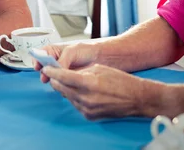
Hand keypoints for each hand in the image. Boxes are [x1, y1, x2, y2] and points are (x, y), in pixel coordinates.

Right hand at [34, 43, 98, 82]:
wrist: (104, 58)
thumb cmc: (88, 50)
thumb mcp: (72, 51)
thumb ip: (61, 61)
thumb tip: (54, 72)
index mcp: (55, 51)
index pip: (41, 55)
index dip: (37, 61)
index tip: (37, 67)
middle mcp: (57, 62)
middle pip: (45, 69)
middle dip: (45, 74)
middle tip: (46, 77)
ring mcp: (63, 72)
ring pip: (53, 78)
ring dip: (55, 81)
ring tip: (59, 81)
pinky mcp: (70, 81)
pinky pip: (62, 85)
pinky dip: (63, 86)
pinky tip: (67, 85)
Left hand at [41, 63, 158, 119]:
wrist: (137, 99)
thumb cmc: (120, 80)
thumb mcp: (98, 68)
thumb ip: (79, 70)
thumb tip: (65, 71)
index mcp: (88, 83)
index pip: (62, 77)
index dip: (52, 71)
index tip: (46, 68)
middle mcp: (85, 98)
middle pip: (61, 88)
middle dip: (56, 80)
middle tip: (54, 73)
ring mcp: (87, 109)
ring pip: (67, 96)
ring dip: (66, 88)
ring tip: (72, 81)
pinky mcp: (89, 116)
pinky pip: (75, 104)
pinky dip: (74, 97)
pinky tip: (81, 91)